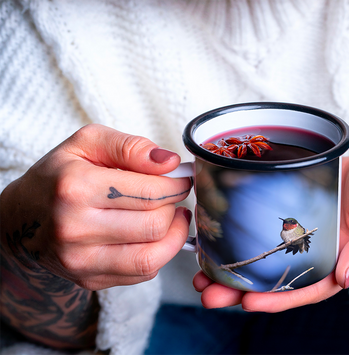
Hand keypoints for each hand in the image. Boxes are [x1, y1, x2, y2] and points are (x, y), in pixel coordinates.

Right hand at [0, 124, 191, 290]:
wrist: (21, 220)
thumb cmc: (59, 176)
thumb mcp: (87, 144)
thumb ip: (130, 147)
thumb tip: (169, 162)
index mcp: (76, 187)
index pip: (150, 193)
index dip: (177, 185)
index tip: (181, 180)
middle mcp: (75, 228)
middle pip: (155, 225)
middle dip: (174, 207)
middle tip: (174, 197)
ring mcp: (80, 260)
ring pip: (152, 257)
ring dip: (174, 236)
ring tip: (173, 217)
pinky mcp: (89, 280)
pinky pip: (142, 274)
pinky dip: (157, 254)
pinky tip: (153, 236)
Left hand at [193, 152, 348, 311]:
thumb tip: (347, 275)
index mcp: (347, 262)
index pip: (311, 288)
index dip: (281, 298)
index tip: (249, 301)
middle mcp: (323, 254)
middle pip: (282, 280)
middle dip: (245, 290)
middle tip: (209, 292)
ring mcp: (308, 235)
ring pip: (269, 259)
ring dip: (236, 269)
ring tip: (202, 275)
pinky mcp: (296, 215)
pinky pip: (268, 230)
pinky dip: (244, 238)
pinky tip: (219, 241)